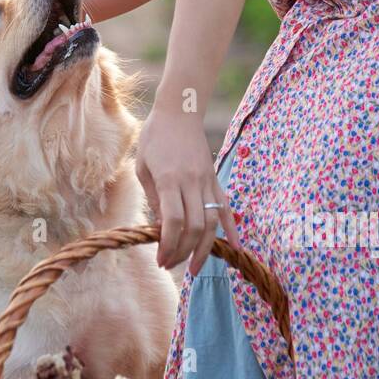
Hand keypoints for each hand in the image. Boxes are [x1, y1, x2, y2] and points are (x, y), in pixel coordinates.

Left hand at [135, 97, 240, 272]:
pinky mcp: (216, 180)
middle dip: (183, 252)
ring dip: (204, 249)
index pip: (173, 221)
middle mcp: (192, 182)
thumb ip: (154, 198)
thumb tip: (161, 228)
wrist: (180, 111)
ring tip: (194, 268)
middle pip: (194, 227)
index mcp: (169, 179)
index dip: (168, 244)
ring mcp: (207, 181)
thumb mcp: (143, 166)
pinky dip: (231, 230)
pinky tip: (234, 249)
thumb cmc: (154, 137)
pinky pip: (226, 209)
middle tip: (170, 264)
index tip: (160, 259)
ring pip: (212, 222)